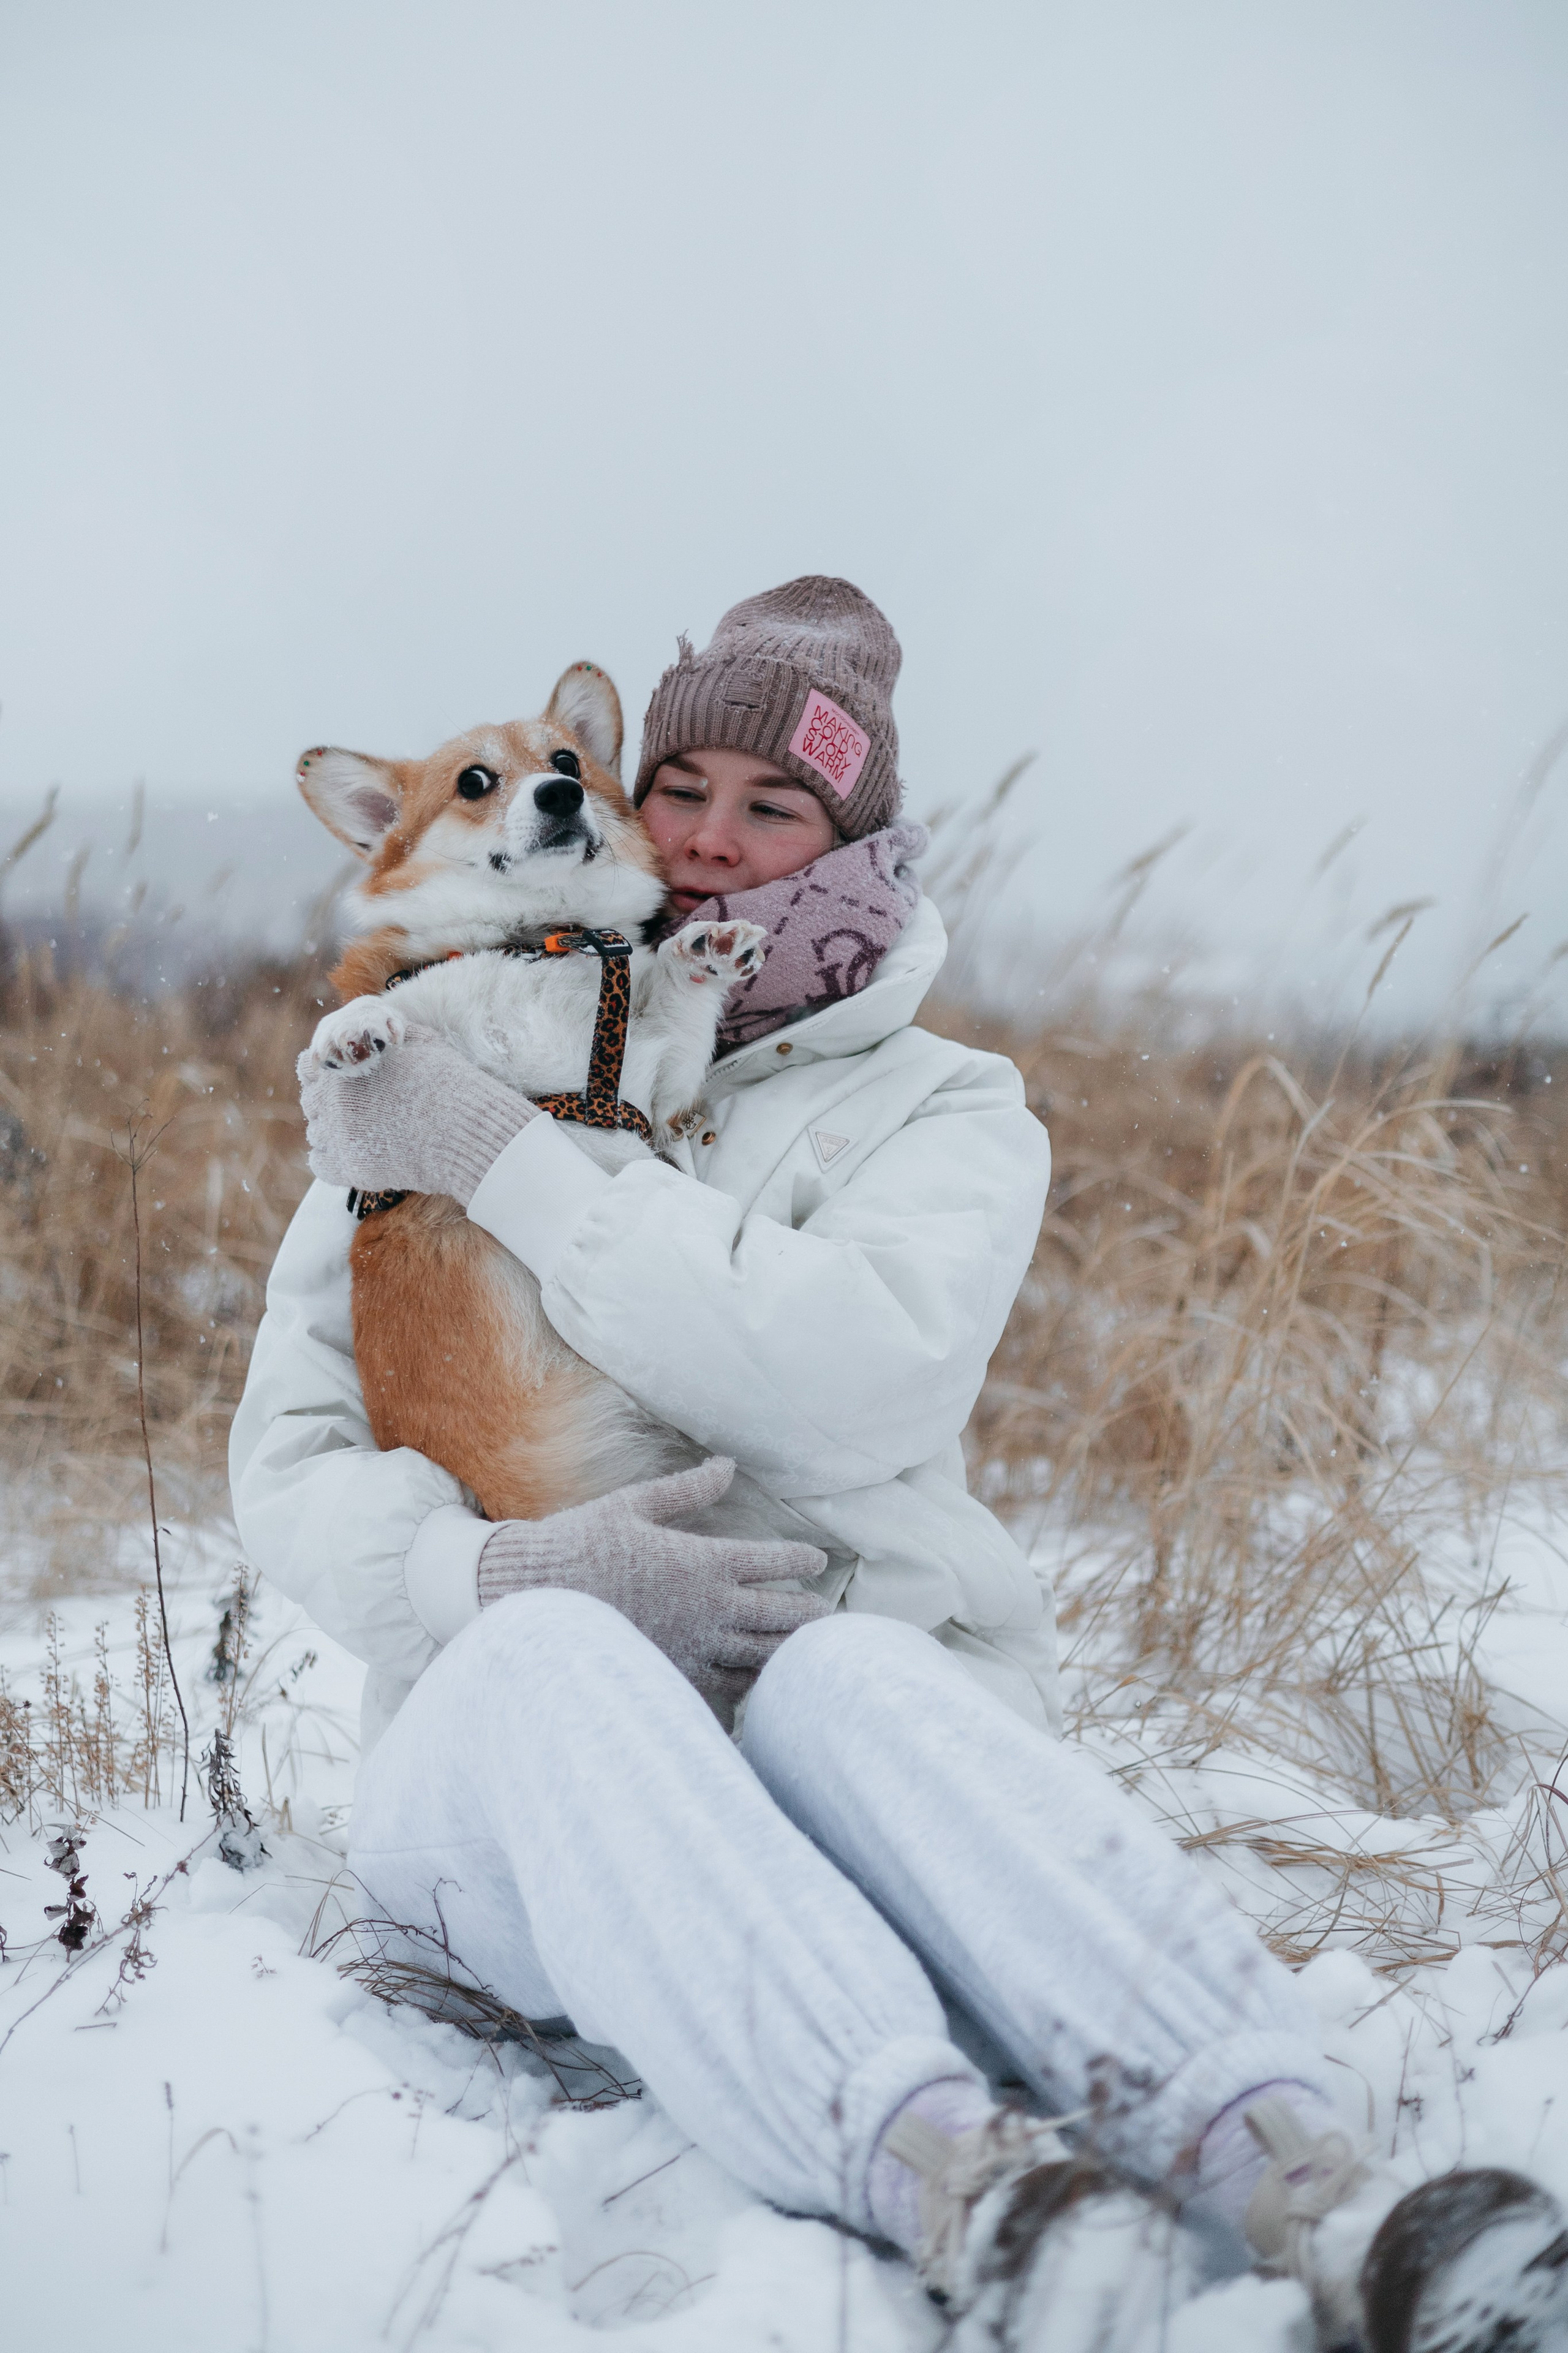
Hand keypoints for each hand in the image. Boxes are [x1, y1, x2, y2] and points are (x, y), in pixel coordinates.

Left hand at [297, 1025, 534, 1204]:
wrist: (462, 1126)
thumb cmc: (445, 1079)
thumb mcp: (415, 1040)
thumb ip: (382, 1035)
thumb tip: (373, 1033)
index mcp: (342, 1064)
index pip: (309, 1067)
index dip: (326, 1075)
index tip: (343, 1083)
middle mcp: (330, 1098)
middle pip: (313, 1103)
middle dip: (330, 1105)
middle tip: (361, 1112)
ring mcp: (336, 1135)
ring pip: (317, 1134)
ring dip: (333, 1134)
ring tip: (366, 1135)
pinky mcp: (348, 1167)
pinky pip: (322, 1165)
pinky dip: (333, 1161)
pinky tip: (359, 1154)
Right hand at [477, 1456, 830, 1724]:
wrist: (535, 1598)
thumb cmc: (583, 1545)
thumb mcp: (635, 1506)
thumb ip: (688, 1490)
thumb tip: (727, 1465)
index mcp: (701, 1561)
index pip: (770, 1561)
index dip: (799, 1560)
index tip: (816, 1560)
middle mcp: (707, 1608)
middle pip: (777, 1614)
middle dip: (806, 1613)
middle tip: (824, 1614)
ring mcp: (693, 1646)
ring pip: (759, 1655)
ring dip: (786, 1650)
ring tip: (806, 1650)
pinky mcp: (674, 1674)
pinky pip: (726, 1685)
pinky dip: (750, 1682)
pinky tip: (757, 1679)